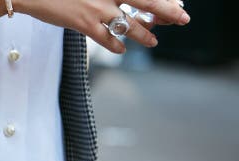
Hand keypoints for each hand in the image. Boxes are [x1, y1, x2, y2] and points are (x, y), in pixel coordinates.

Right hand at [13, 0, 189, 53]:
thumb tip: (121, 4)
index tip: (177, 3)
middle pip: (146, 2)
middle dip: (168, 11)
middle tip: (183, 19)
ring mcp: (97, 9)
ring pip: (129, 24)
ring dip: (144, 34)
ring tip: (153, 41)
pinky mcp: (82, 23)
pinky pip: (105, 38)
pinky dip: (115, 45)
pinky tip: (121, 49)